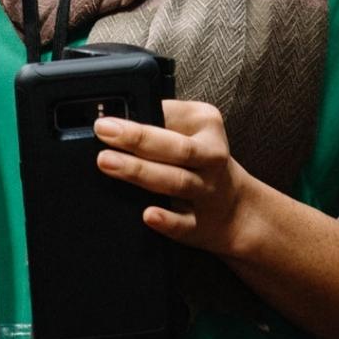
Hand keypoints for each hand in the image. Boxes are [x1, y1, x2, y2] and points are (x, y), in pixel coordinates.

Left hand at [94, 99, 265, 257]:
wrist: (235, 206)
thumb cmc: (198, 159)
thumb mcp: (190, 129)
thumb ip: (159, 122)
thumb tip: (112, 122)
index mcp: (206, 124)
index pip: (172, 114)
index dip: (141, 114)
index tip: (107, 119)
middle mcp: (211, 156)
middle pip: (176, 147)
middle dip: (138, 139)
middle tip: (104, 132)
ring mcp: (207, 191)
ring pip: (176, 181)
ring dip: (141, 172)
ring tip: (107, 163)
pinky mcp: (200, 224)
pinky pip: (184, 223)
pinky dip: (167, 221)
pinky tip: (148, 215)